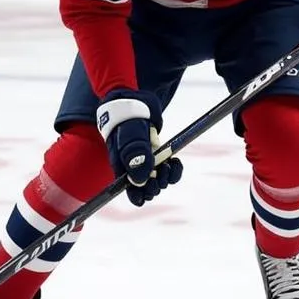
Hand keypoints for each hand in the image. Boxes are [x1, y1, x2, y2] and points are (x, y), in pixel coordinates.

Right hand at [96, 88, 183, 206]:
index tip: (149, 186)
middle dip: (156, 185)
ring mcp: (148, 164)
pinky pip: (170, 172)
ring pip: (160, 182)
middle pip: (147, 190)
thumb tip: (141, 180)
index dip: (140, 196)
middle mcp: (135, 169)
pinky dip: (175, 170)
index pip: (130, 193)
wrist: (135, 102)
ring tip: (168, 164)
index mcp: (122, 168)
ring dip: (167, 178)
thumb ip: (134, 153)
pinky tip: (175, 161)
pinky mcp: (159, 157)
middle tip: (159, 171)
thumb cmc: (128, 117)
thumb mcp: (130, 133)